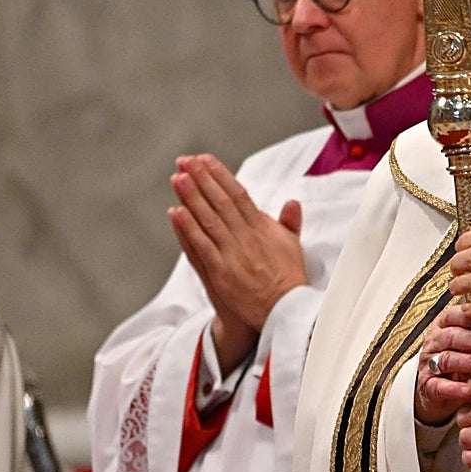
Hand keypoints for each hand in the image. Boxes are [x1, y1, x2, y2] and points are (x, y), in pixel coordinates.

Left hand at [169, 154, 307, 372]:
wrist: (283, 311)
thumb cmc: (288, 279)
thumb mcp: (294, 246)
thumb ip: (289, 223)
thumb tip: (292, 202)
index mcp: (263, 228)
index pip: (239, 194)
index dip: (220, 175)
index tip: (205, 160)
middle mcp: (247, 237)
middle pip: (220, 202)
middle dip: (202, 179)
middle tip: (185, 161)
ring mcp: (232, 254)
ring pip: (208, 219)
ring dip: (191, 197)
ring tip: (177, 178)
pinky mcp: (220, 273)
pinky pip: (201, 246)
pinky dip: (187, 229)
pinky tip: (176, 212)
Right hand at [415, 304, 470, 425]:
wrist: (442, 392)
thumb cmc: (460, 360)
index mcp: (444, 327)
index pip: (453, 315)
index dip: (470, 318)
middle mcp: (435, 343)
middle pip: (451, 336)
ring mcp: (430, 365)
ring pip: (447, 359)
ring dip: (470, 362)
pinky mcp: (428, 387)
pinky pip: (438, 386)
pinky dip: (453, 388)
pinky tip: (467, 390)